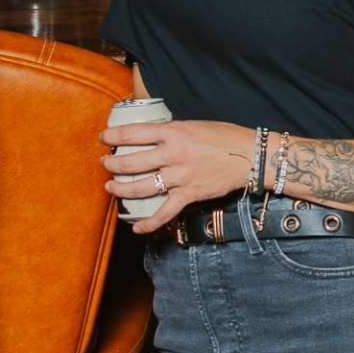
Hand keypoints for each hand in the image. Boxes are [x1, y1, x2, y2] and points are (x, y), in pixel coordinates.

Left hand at [102, 115, 257, 238]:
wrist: (250, 155)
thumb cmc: (224, 137)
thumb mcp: (193, 125)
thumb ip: (171, 132)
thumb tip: (150, 137)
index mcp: (173, 132)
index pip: (133, 133)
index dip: (113, 135)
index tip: (103, 137)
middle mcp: (173, 154)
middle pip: (132, 162)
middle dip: (112, 164)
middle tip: (106, 163)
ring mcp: (181, 176)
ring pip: (142, 187)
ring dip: (121, 188)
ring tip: (111, 186)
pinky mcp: (190, 194)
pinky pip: (165, 212)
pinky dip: (149, 223)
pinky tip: (136, 227)